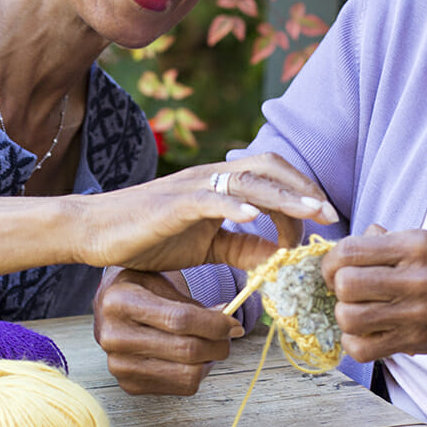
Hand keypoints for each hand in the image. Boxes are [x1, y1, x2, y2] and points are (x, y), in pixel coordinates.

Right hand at [80, 152, 338, 273]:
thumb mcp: (208, 246)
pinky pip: (207, 199)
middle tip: (331, 215)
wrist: (95, 231)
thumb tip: (282, 259)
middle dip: (304, 188)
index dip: (301, 195)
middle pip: (268, 166)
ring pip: (246, 180)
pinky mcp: (170, 205)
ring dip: (283, 196)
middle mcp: (210, 177)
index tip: (321, 225)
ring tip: (311, 212)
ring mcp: (191, 187)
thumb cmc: (150, 236)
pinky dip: (233, 205)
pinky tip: (254, 217)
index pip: (273, 176)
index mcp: (221, 184)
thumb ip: (244, 247)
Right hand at [93, 268, 242, 394]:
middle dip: (219, 344)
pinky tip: (194, 358)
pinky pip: (180, 388)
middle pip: (186, 350)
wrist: (110, 309)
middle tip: (230, 334)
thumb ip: (191, 302)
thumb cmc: (140, 289)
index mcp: (119, 302)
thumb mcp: (160, 281)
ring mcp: (119, 365)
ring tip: (211, 345)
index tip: (234, 323)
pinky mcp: (129, 385)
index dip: (214, 324)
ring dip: (210, 361)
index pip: (179, 319)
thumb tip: (228, 318)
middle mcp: (113, 337)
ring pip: (187, 375)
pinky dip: (197, 373)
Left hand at [321, 224, 426, 363]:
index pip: (351, 250)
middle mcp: (417, 279)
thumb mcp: (423, 240)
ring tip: (355, 309)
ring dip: (344, 314)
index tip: (336, 268)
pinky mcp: (413, 341)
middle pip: (347, 284)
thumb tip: (343, 248)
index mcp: (416, 246)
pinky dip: (353, 342)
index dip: (331, 260)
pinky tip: (362, 332)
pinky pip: (362, 349)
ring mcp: (415, 313)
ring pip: (349, 318)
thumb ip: (382, 239)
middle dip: (336, 286)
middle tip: (344, 288)